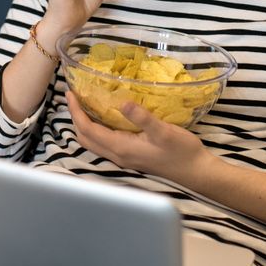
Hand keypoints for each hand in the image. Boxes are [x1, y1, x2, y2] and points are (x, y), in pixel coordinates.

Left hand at [65, 90, 210, 184]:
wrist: (195, 171)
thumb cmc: (181, 151)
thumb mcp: (163, 131)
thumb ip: (142, 117)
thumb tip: (123, 102)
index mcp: (121, 148)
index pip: (88, 129)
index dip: (76, 112)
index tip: (70, 93)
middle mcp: (118, 155)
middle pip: (85, 137)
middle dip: (76, 117)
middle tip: (74, 97)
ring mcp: (123, 158)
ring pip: (93, 142)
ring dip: (85, 124)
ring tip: (84, 105)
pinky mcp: (130, 157)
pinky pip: (104, 143)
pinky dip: (96, 130)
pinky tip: (104, 118)